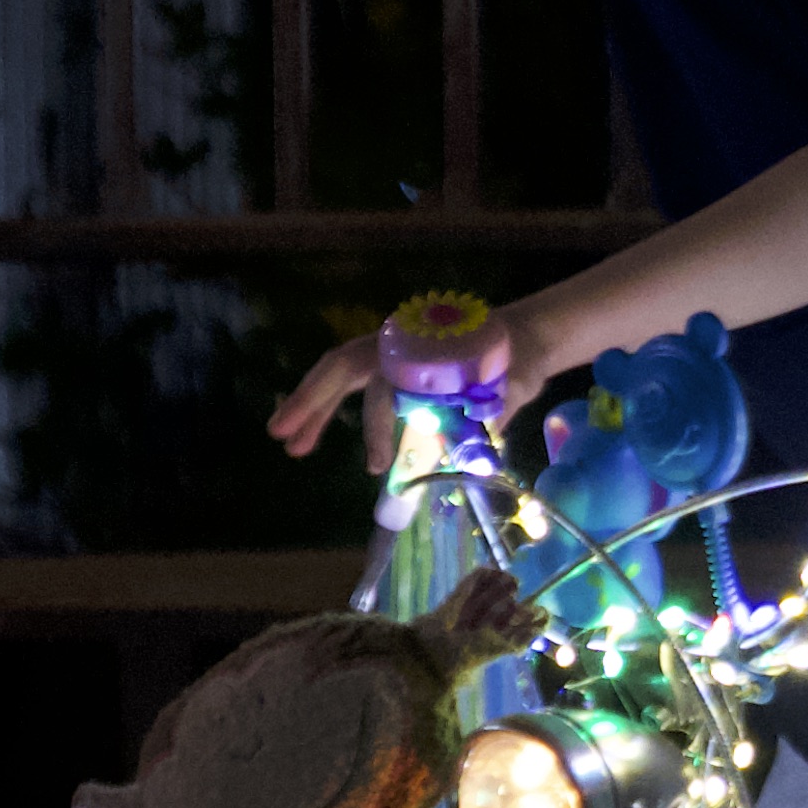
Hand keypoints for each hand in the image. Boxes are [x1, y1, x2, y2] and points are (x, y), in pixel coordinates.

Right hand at [269, 295, 511, 456]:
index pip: (387, 381)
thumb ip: (493, 410)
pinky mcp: (392, 369)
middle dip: (310, 402)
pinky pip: (353, 387)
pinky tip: (313, 434)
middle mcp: (398, 343)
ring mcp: (391, 354)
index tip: (377, 466)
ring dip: (313, 409)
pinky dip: (330, 409)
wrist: (525, 340)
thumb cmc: (516, 360)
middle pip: (343, 368)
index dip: (376, 423)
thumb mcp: (513, 383)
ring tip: (292, 445)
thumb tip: (469, 447)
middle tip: (282, 438)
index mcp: (424, 343)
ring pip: (340, 377)